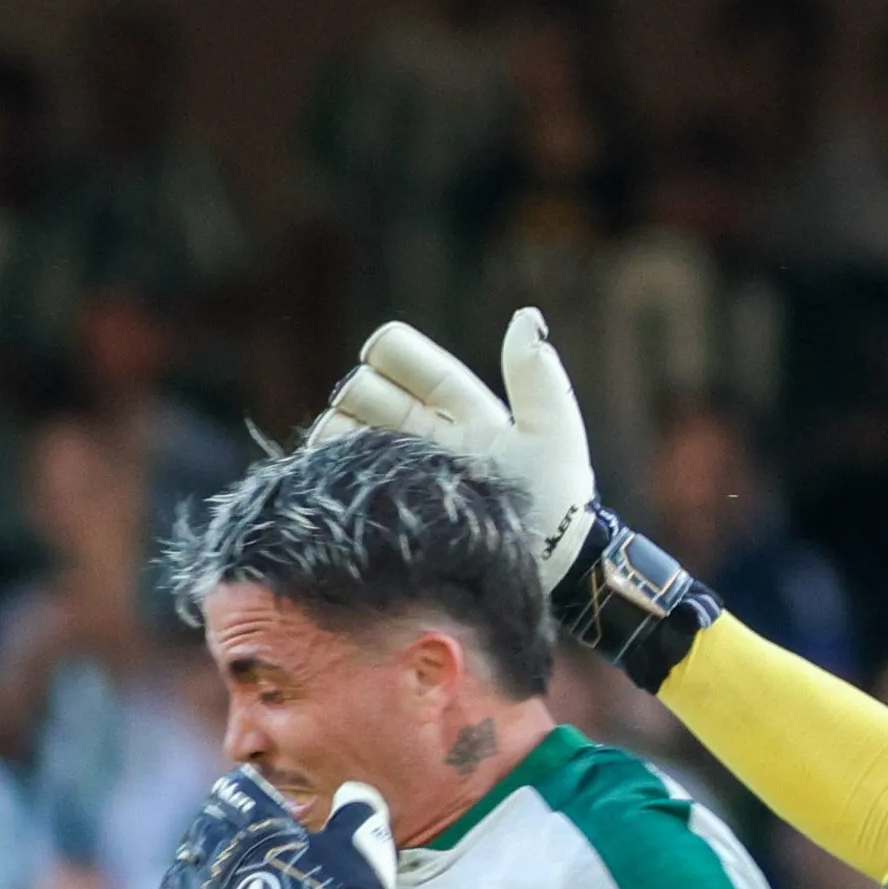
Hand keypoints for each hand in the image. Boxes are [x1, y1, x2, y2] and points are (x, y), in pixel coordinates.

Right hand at [313, 313, 716, 689]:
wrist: (546, 573)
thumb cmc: (557, 502)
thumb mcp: (551, 433)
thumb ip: (536, 376)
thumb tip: (526, 316)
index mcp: (461, 412)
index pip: (414, 366)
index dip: (394, 354)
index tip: (378, 352)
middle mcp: (426, 438)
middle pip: (370, 395)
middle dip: (360, 392)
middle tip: (363, 404)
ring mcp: (402, 475)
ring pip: (348, 434)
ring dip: (341, 429)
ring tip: (346, 439)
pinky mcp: (386, 513)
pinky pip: (341, 480)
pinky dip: (330, 468)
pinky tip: (331, 469)